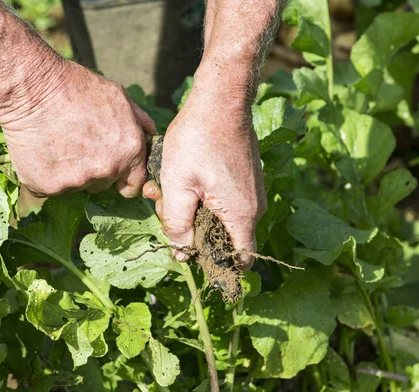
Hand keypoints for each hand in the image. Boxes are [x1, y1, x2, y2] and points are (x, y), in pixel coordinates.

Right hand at [0, 60, 154, 196]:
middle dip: (93, 171)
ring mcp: (78, 181)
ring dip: (68, 173)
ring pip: (76, 186)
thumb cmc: (76, 87)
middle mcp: (107, 170)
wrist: (32, 88)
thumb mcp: (118, 97)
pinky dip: (44, 176)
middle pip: (103, 184)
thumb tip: (151, 135)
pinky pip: (49, 189)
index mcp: (129, 152)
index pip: (134, 185)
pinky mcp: (49, 186)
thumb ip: (139, 121)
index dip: (123, 180)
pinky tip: (39, 151)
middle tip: (76, 144)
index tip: (113, 174)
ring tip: (56, 143)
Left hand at [143, 87, 266, 269]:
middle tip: (165, 207)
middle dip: (192, 230)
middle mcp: (253, 207)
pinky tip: (182, 179)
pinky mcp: (246, 179)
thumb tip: (182, 254)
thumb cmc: (198, 140)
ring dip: (193, 210)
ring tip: (168, 189)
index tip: (190, 250)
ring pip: (220, 218)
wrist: (221, 100)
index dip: (215, 264)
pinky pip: (224, 201)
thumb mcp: (178, 185)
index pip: (240, 260)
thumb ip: (178, 225)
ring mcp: (251, 192)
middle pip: (224, 239)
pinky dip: (202, 197)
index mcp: (241, 215)